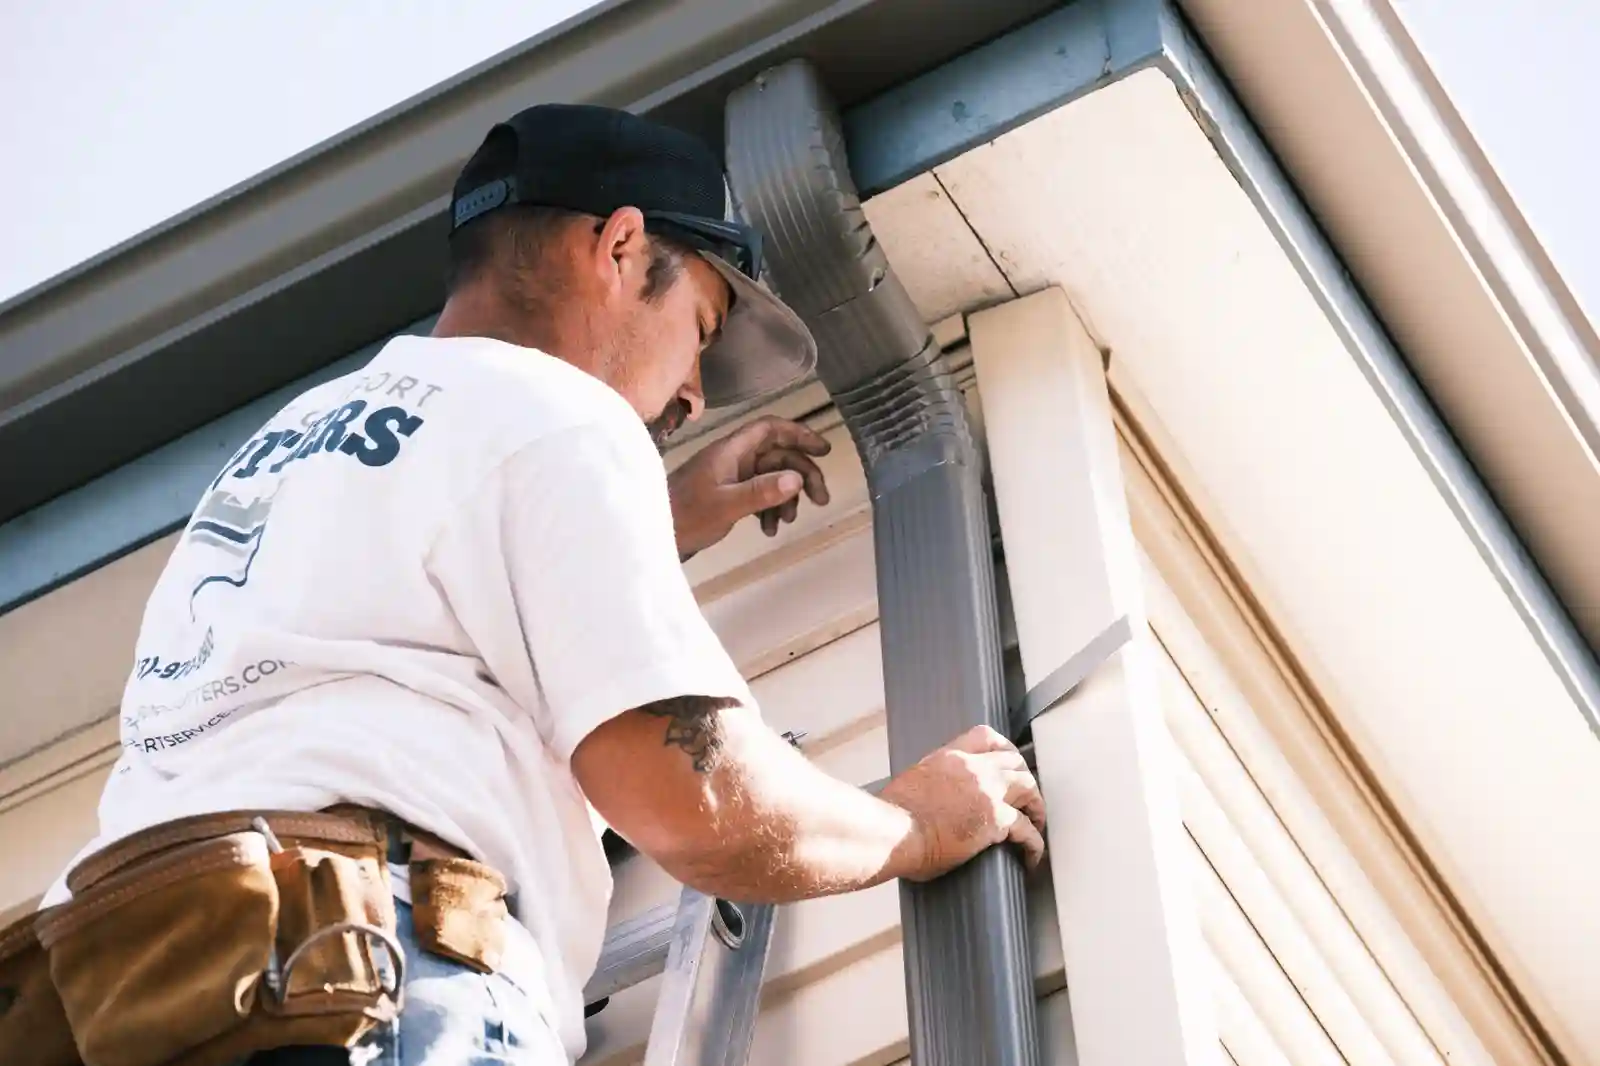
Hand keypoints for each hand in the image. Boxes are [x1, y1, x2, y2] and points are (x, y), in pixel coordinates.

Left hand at [667, 416, 831, 558]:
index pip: (770, 429)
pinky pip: (759, 495)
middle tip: (821, 499)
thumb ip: (761, 492)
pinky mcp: (727, 496)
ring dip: (786, 497)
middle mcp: (732, 459)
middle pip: (777, 455)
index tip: (822, 449)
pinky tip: (769, 530)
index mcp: (730, 450)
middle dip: (802, 475)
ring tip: (789, 521)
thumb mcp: (725, 505)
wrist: (652, 536)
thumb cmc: (685, 516)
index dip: (798, 433)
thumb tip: (796, 478)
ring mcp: (730, 477)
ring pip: (771, 477)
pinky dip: (769, 509)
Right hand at [878, 725, 1046, 879]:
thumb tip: (936, 794)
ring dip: (1036, 807)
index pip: (986, 736)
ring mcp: (987, 792)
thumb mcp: (913, 781)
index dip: (1004, 749)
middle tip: (1029, 798)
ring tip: (1036, 825)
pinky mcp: (995, 820)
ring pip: (1029, 788)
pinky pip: (1027, 829)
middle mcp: (973, 768)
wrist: (892, 832)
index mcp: (950, 757)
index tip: (1011, 762)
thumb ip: (933, 779)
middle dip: (1026, 780)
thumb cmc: (893, 816)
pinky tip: (1032, 856)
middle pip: (1015, 762)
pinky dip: (1034, 843)